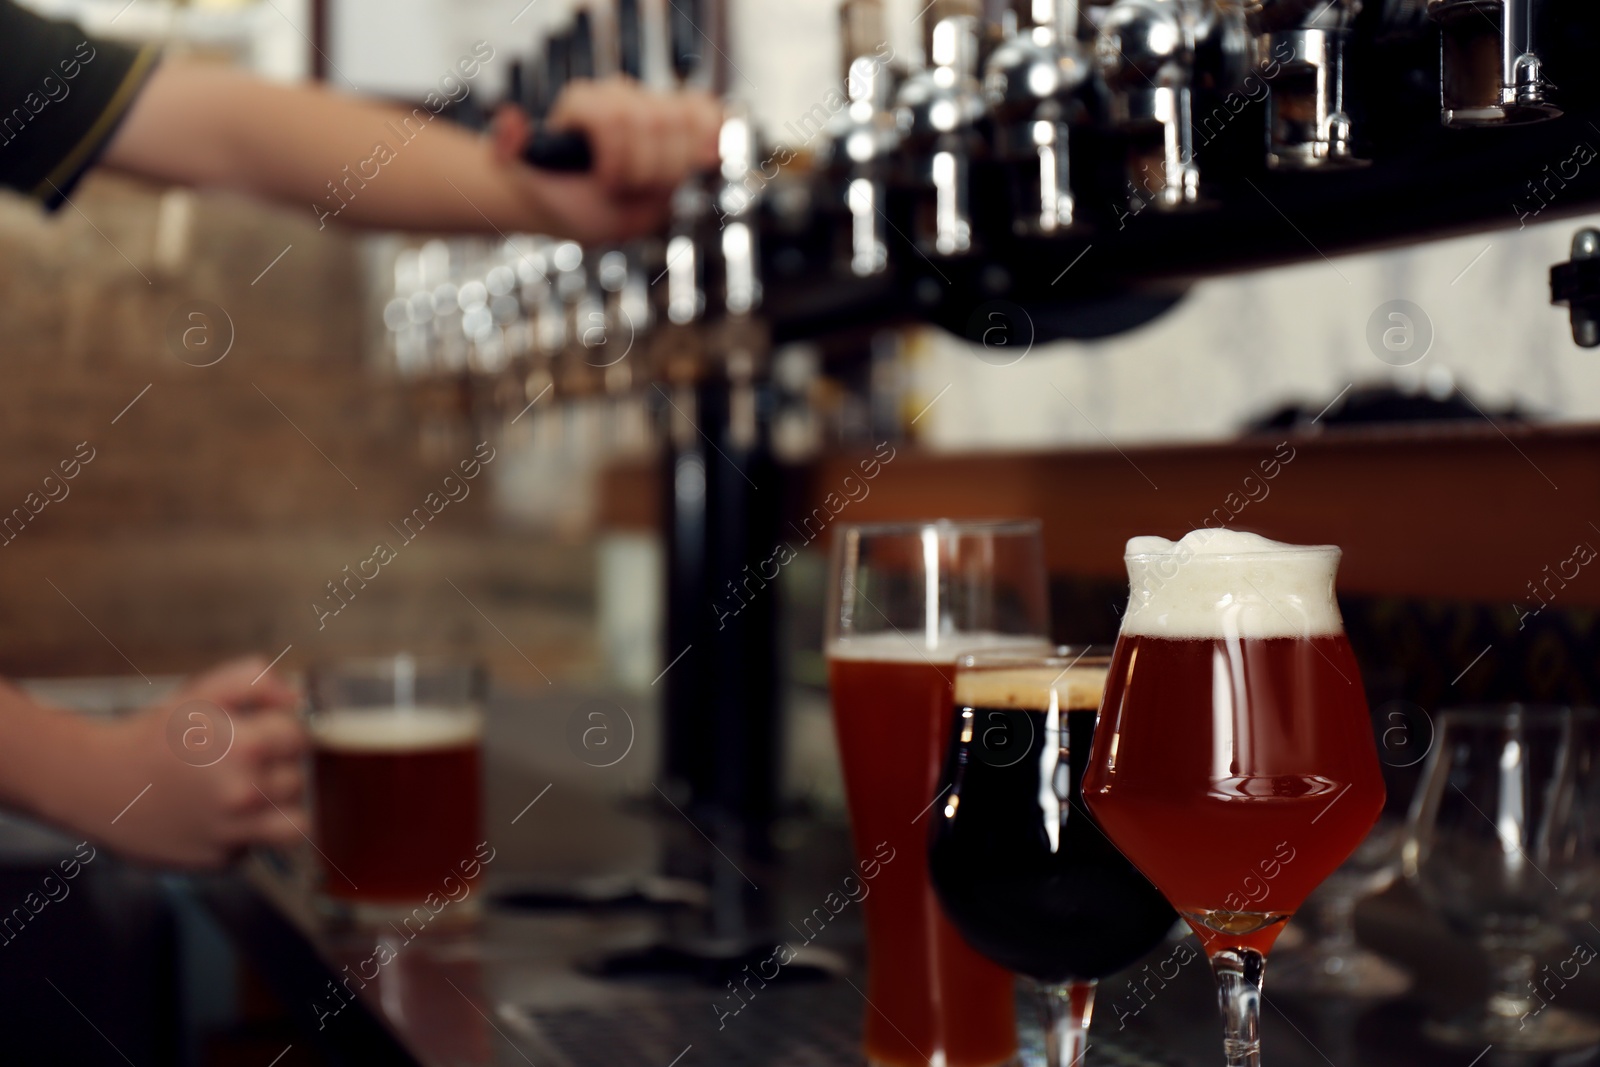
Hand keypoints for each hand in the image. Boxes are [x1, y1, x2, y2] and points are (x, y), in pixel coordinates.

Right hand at [42, 657, 307, 867]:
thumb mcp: (201, 693)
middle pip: (298, 779)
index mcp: (243, 748)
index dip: (281, 730)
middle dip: (278, 767)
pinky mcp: (221, 860)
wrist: (99, 785)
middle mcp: (243, 795)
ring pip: (295, 823)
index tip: (258, 731)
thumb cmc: (154, 737)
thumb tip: (296, 699)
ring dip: (277, 806)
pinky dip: (245, 833)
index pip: (299, 737)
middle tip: (244, 762)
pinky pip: (256, 846)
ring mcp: (233, 833)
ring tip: (246, 791)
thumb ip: (255, 682)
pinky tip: (215, 815)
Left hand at [492, 77, 721, 242]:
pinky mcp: (679, 124)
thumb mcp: (520, 177)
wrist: (579, 203)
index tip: (606, 185)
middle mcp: (620, 97)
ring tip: (651, 184)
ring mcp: (651, 108)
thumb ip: (507, 150)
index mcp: (585, 102)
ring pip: (685, 124)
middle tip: (626, 189)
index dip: (618, 160)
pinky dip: (714, 134)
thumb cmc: (550, 190)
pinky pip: (707, 114)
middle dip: (644, 169)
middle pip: (655, 122)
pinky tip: (706, 157)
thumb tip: (510, 121)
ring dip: (673, 166)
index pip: (618, 118)